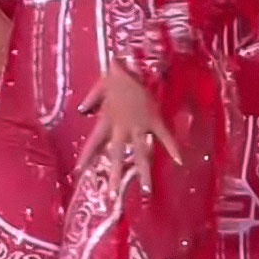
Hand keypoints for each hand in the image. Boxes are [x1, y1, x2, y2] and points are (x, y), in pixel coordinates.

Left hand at [75, 61, 181, 197]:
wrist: (140, 62)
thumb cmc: (120, 73)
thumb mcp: (101, 84)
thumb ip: (92, 99)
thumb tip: (81, 111)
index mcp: (108, 118)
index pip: (94, 142)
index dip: (86, 157)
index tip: (78, 172)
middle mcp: (122, 126)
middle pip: (117, 154)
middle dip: (114, 175)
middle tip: (112, 196)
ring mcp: (140, 125)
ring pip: (141, 152)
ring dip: (143, 172)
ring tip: (146, 191)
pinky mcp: (156, 120)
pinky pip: (164, 137)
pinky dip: (172, 148)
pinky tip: (180, 162)